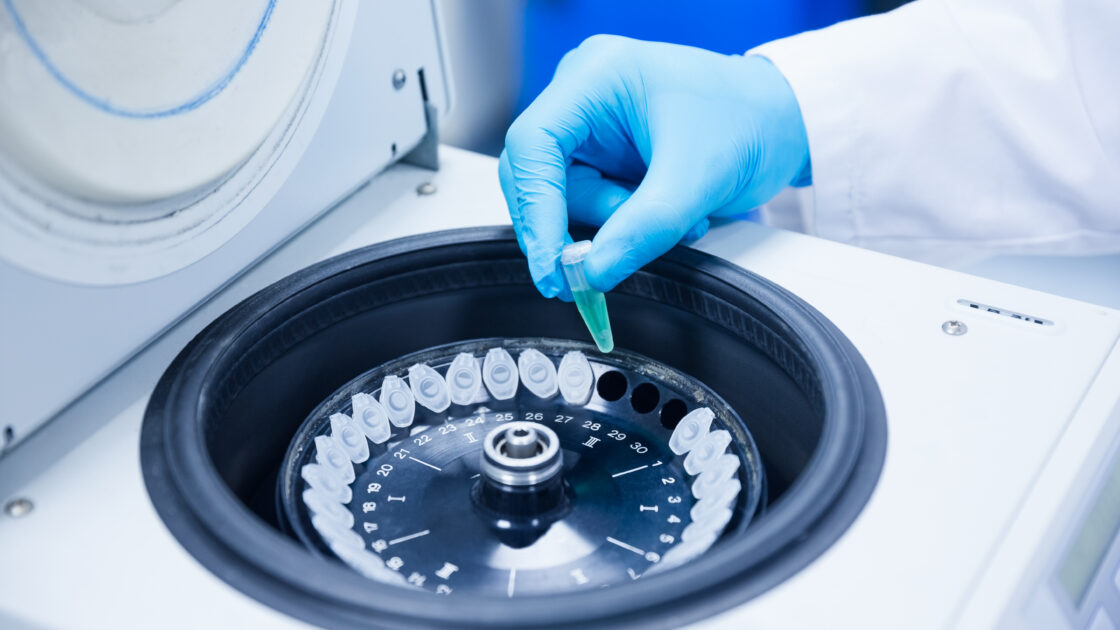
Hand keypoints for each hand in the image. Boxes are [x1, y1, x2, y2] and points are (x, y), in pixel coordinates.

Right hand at [499, 35, 810, 297]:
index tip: (552, 265)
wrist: (783, 124)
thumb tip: (590, 274)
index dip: (536, 210)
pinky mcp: (602, 153)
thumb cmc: (749, 122)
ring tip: (675, 219)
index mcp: (595, 76)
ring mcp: (589, 124)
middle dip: (581, 223)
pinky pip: (588, 204)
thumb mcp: (696, 181)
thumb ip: (640, 230)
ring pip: (565, 198)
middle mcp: (582, 95)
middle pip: (540, 176)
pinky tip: (664, 214)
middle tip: (608, 261)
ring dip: (614, 225)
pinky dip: (622, 223)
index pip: (533, 146)